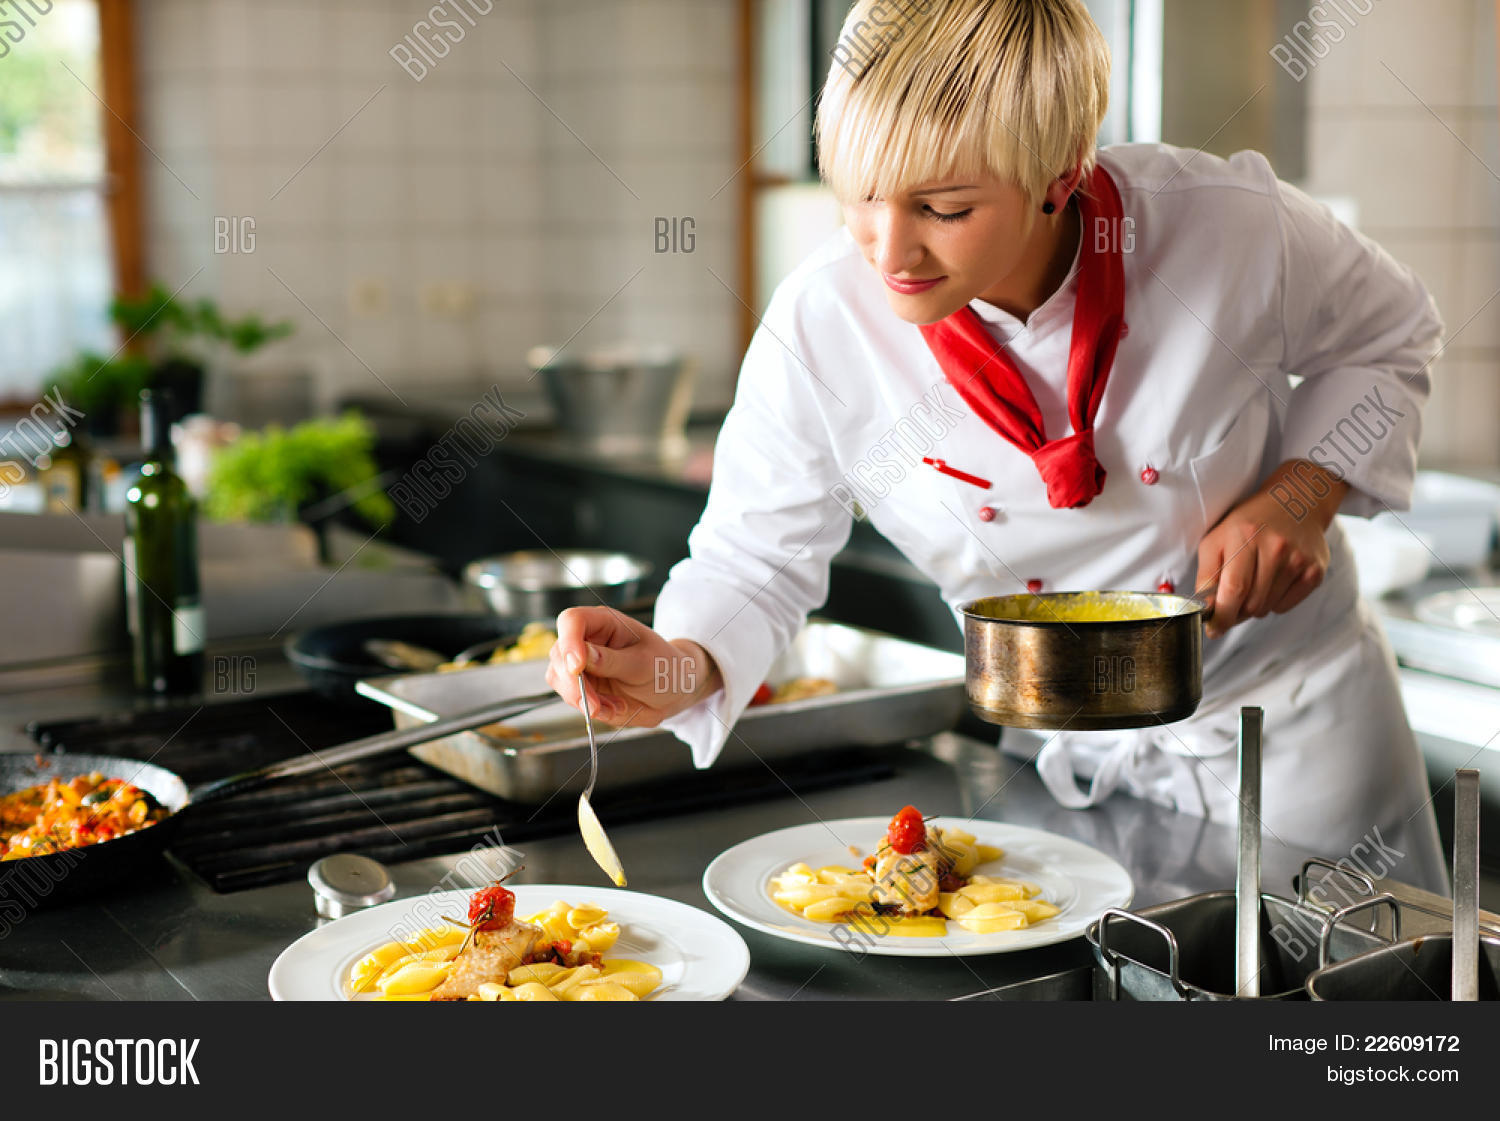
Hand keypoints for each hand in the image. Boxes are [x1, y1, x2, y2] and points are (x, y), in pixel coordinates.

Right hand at [546, 606, 720, 726]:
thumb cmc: (664, 667)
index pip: (572, 621)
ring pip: (559, 679)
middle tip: (597, 705)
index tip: (577, 667)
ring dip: (584, 699)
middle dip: (575, 684)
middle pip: (559, 654)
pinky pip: (572, 698)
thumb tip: (582, 656)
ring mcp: (581, 663)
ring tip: (617, 706)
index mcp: (605, 622)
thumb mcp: (646, 664)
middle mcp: (588, 639)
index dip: (569, 642)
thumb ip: (613, 661)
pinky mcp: (581, 685)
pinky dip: (591, 709)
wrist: (673, 689)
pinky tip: (614, 707)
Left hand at [1196, 459, 1347, 637]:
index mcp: (1247, 537)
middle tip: (1231, 601)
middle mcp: (1277, 548)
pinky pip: (1285, 606)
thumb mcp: (1217, 539)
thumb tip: (1207, 608)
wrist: (1295, 503)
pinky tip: (1272, 581)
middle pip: (1251, 604)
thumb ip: (1207, 574)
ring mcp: (1299, 561)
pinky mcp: (1315, 571)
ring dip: (1254, 605)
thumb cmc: (1249, 523)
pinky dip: (1273, 602)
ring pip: (1267, 608)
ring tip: (1254, 582)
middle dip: (1236, 611)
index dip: (1222, 615)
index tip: (1213, 629)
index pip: (1234, 589)